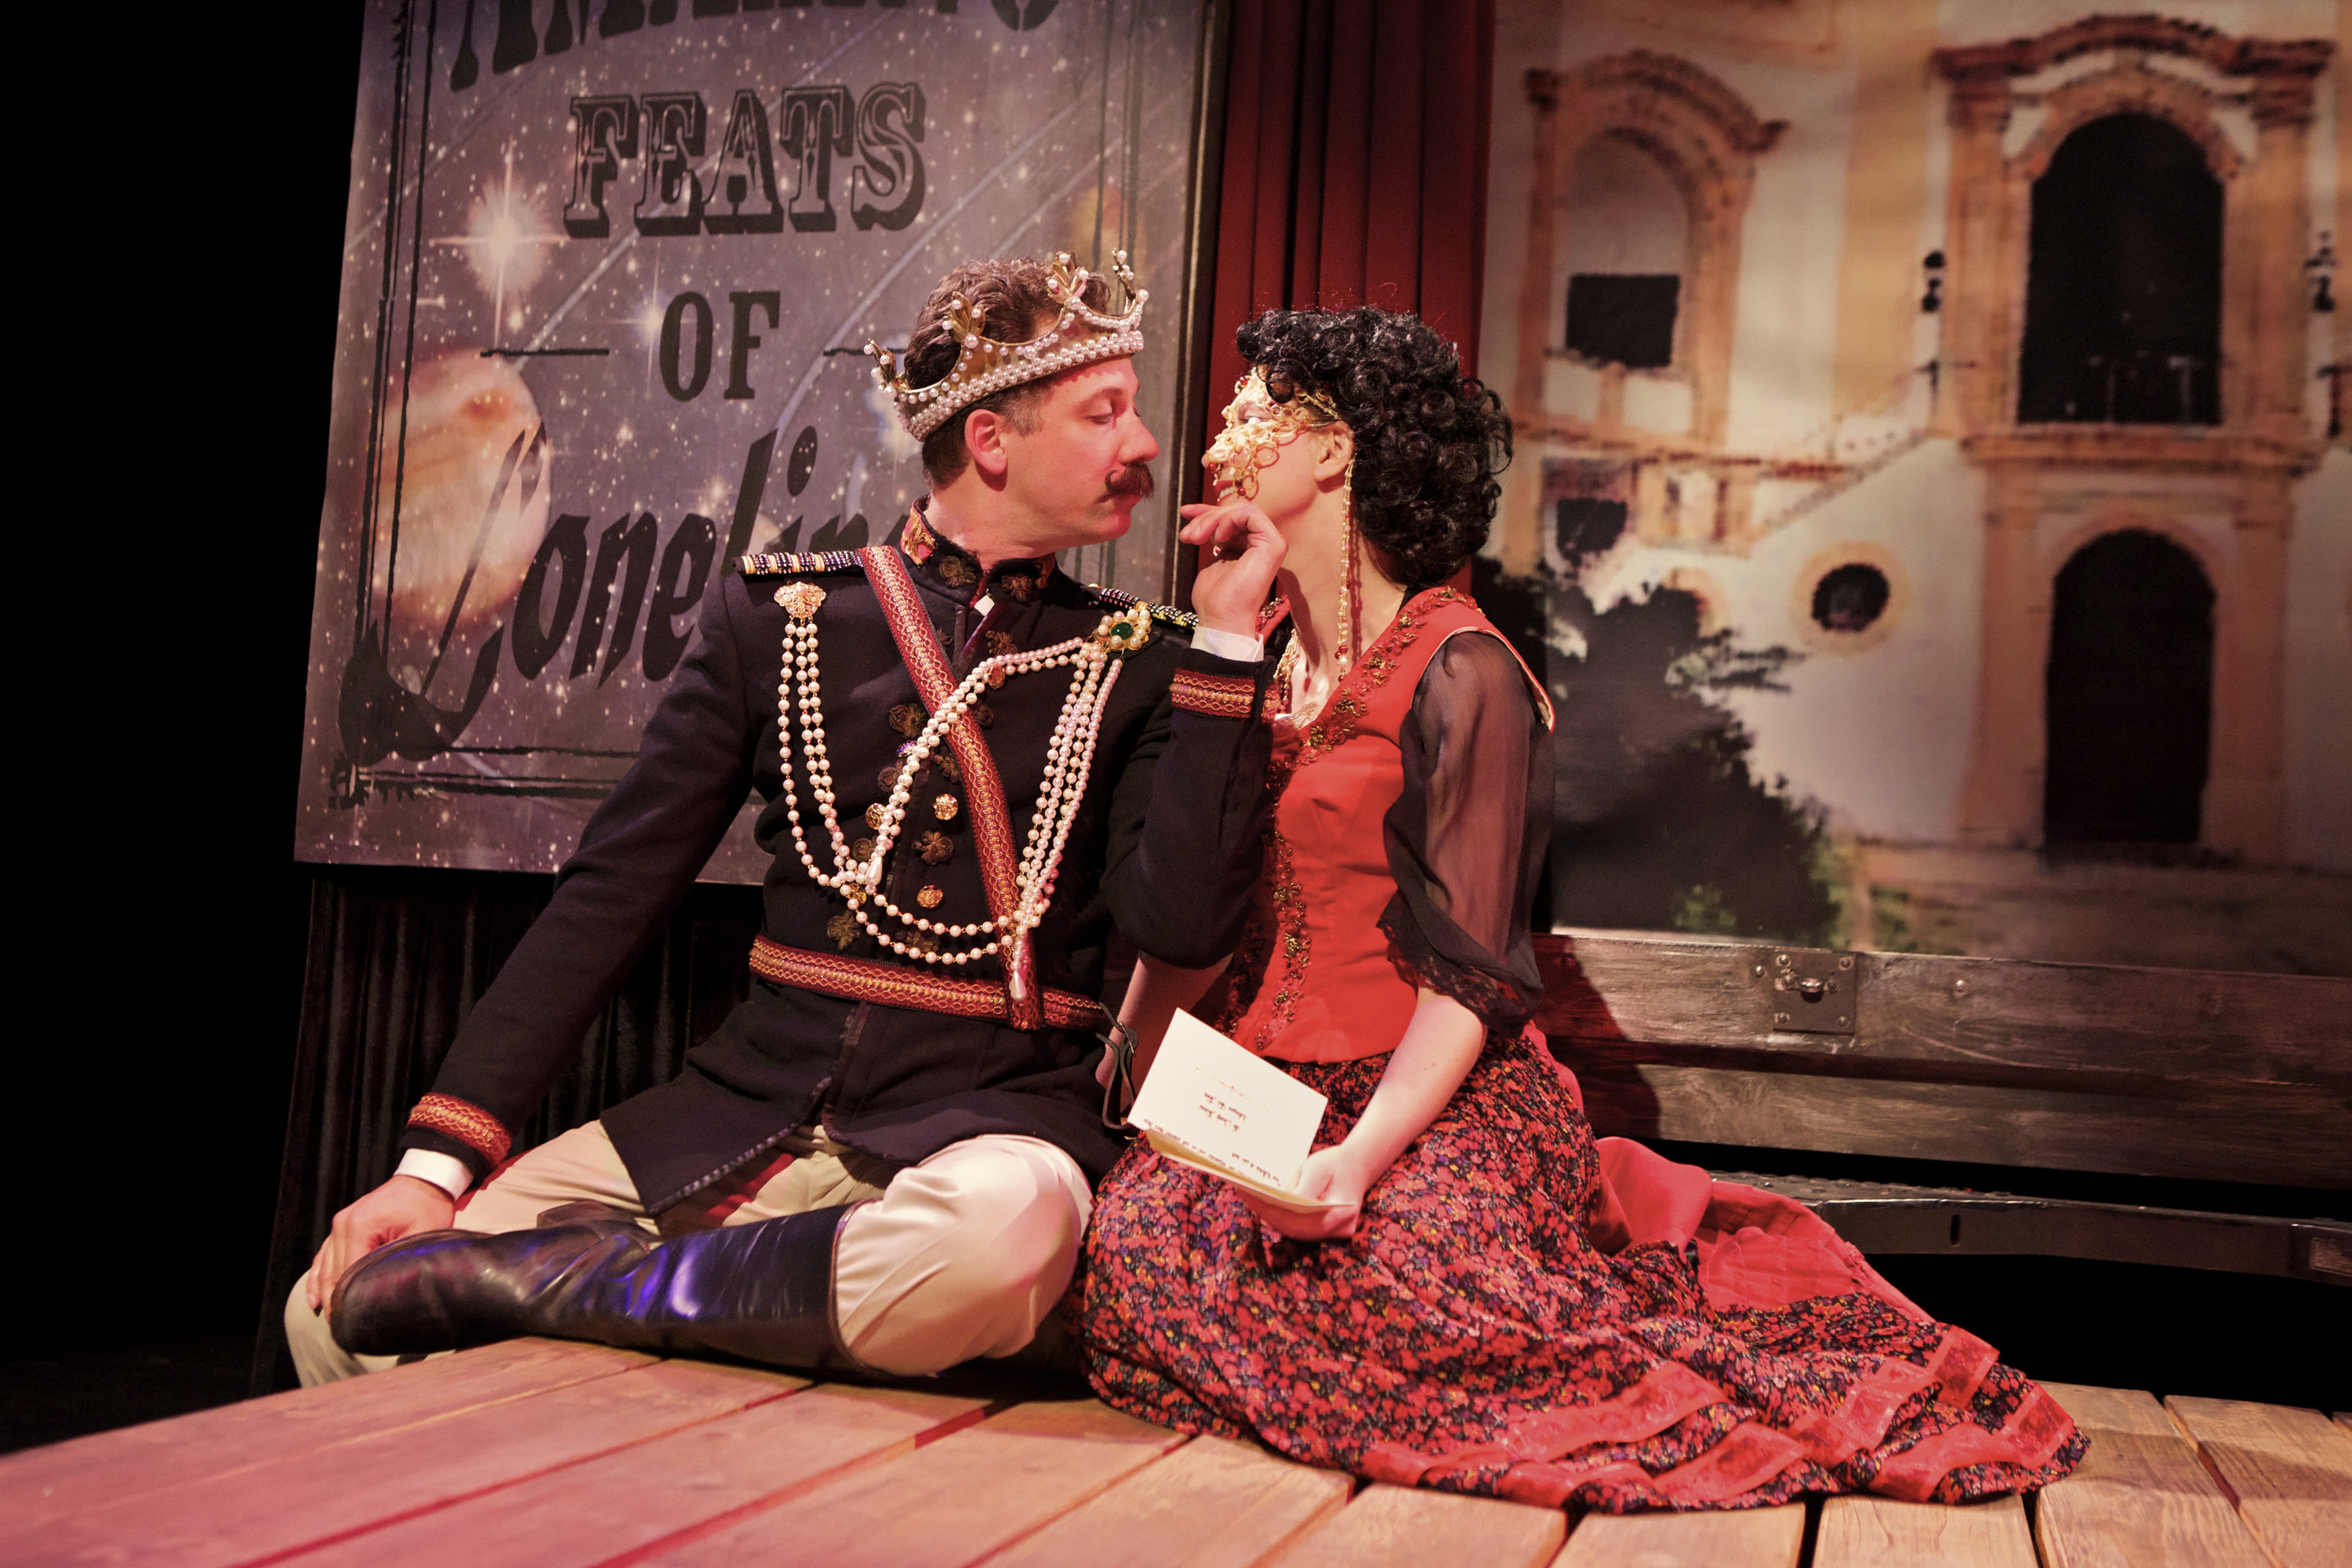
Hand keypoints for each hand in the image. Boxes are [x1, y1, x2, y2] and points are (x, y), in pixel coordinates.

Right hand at [305, 1175, 456, 1311]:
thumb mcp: (420, 1235)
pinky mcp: (341, 1226)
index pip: (347, 1273)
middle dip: (335, 1302)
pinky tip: (315, 1298)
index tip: (350, 1324)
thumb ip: (401, 1261)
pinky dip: (318, 1276)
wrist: (423, 1179)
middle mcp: (343, 1225)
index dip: (348, 1301)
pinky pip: (324, 1255)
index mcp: (360, 1227)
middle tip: (341, 1330)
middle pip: (333, 1273)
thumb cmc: (426, 1206)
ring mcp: (339, 1224)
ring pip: (324, 1266)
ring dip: (325, 1293)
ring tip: (329, 1320)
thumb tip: (391, 1292)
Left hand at [1179, 498, 1284, 637]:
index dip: (1207, 511)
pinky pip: (1249, 513)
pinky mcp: (1273, 544)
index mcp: (1252, 548)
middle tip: (1188, 536)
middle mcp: (1265, 544)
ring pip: (1242, 509)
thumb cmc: (1215, 599)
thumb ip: (1215, 538)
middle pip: (1236, 511)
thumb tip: (1202, 519)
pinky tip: (1217, 538)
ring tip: (1195, 538)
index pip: (1233, 518)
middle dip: (1207, 516)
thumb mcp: (1211, 558)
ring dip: (1212, 519)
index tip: (1184, 513)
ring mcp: (1272, 543)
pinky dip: (1228, 520)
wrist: (1221, 619)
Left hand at [1241, 1147, 1365, 1240]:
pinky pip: (1297, 1228)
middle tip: (1245, 1194)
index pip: (1305, 1219)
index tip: (1254, 1195)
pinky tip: (1263, 1203)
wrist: (1359, 1165)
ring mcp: (1332, 1233)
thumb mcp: (1320, 1168)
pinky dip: (1278, 1217)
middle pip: (1296, 1228)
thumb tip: (1283, 1202)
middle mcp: (1339, 1229)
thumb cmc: (1338, 1163)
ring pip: (1294, 1230)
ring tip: (1250, 1197)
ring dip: (1270, 1216)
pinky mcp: (1323, 1231)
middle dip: (1268, 1212)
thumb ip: (1305, 1188)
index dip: (1276, 1210)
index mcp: (1343, 1211)